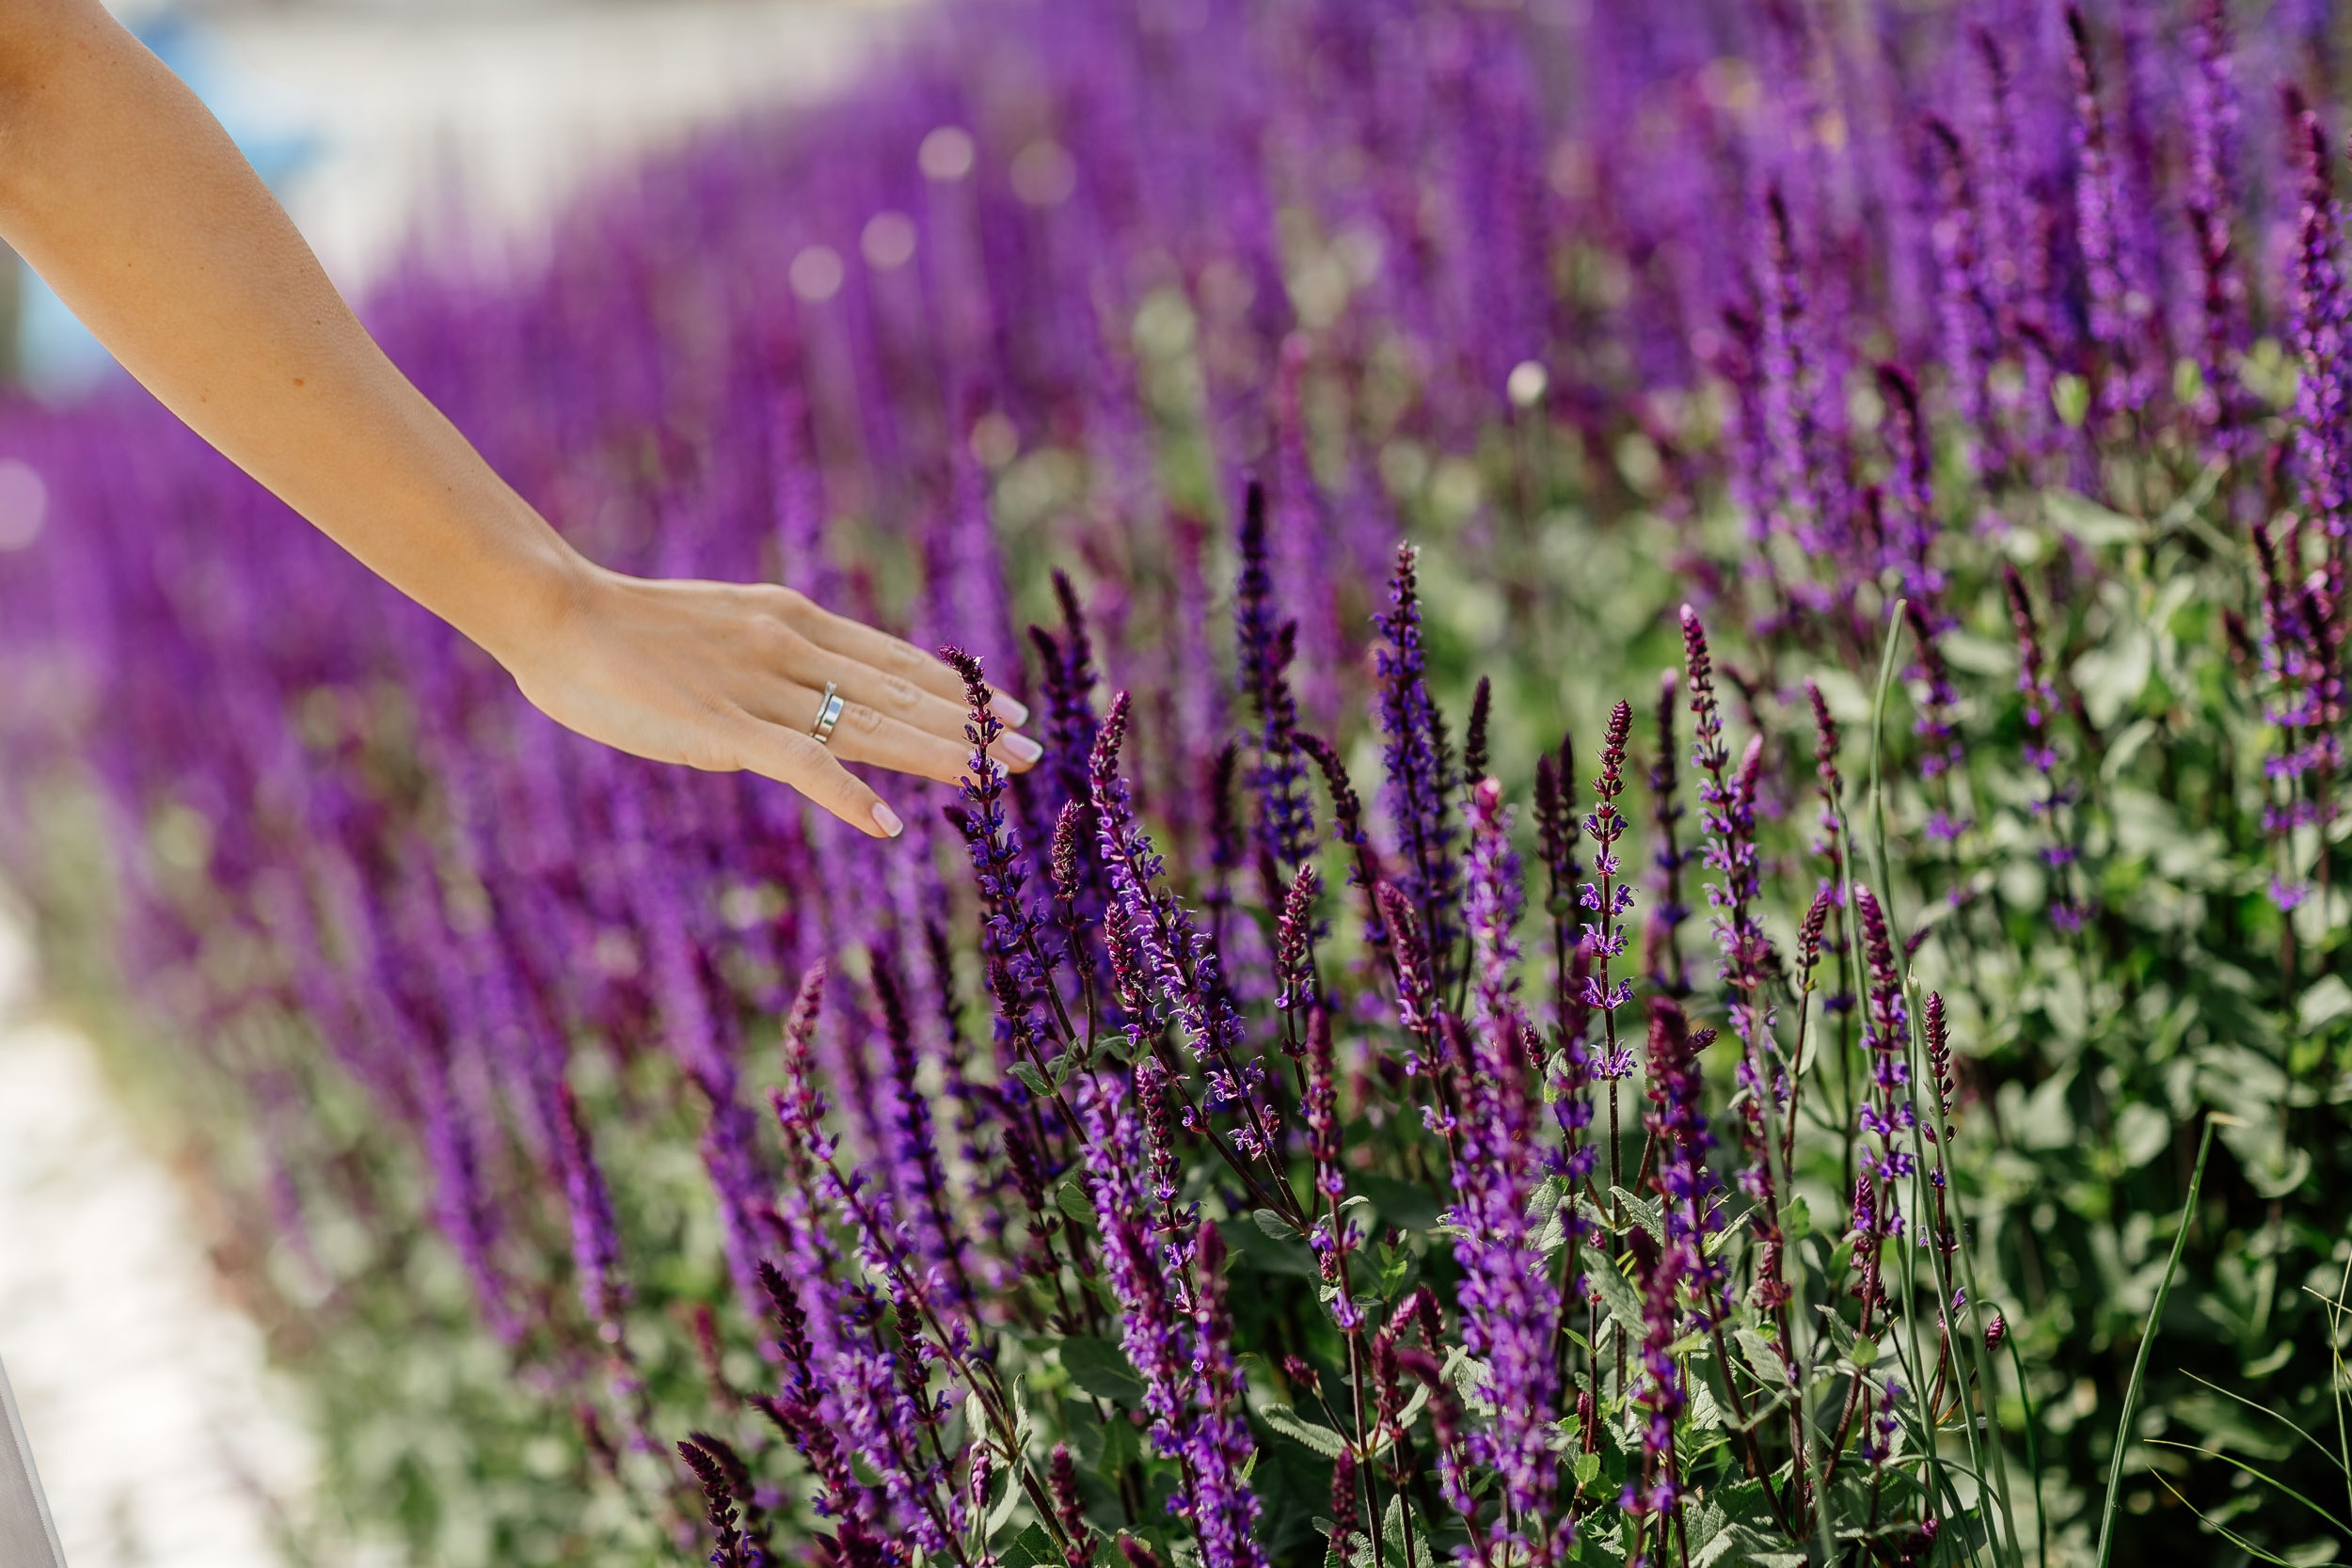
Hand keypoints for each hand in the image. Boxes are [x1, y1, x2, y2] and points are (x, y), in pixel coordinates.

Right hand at [504, 560, 1037, 836]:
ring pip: (873, 725)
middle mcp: (794, 648)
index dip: (954, 686)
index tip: (1002, 707)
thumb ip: (764, 661)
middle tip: (1030, 748)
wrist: (553, 611)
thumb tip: (798, 701)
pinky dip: (852, 797)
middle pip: (902, 690)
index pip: (895, 658)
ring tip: (996, 774)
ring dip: (940, 753)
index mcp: (793, 620)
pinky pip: (803, 766)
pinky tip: (891, 825)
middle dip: (970, 724)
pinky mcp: (726, 728)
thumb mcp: (716, 632)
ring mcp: (764, 689)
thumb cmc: (619, 629)